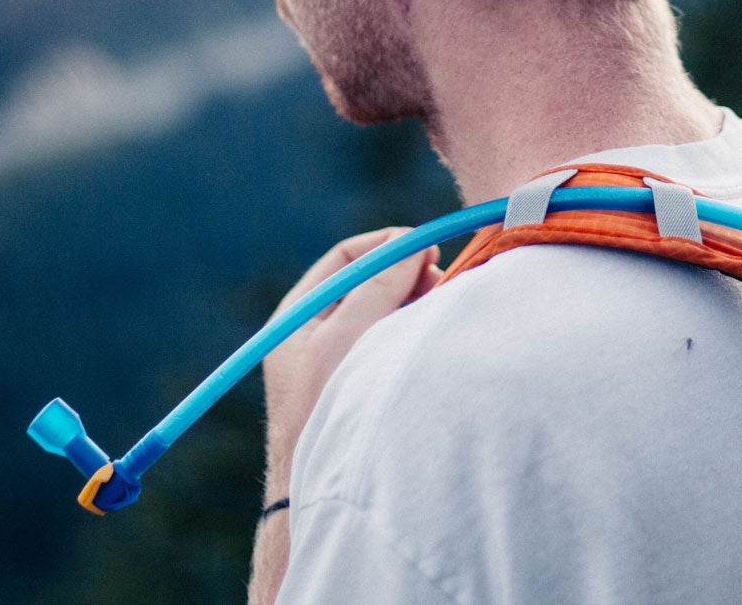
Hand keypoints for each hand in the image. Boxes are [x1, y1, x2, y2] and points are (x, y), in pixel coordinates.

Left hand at [260, 227, 440, 497]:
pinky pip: (392, 347)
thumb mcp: (344, 337)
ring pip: (385, 316)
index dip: (387, 246)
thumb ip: (376, 286)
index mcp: (299, 314)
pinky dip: (414, 336)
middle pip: (369, 285)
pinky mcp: (362, 390)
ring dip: (414, 306)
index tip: (426, 247)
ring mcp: (340, 364)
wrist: (315, 498)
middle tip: (442, 281)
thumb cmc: (323, 410)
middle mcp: (317, 334)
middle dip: (408, 276)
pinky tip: (433, 342)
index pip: (347, 259)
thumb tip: (410, 244)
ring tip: (441, 310)